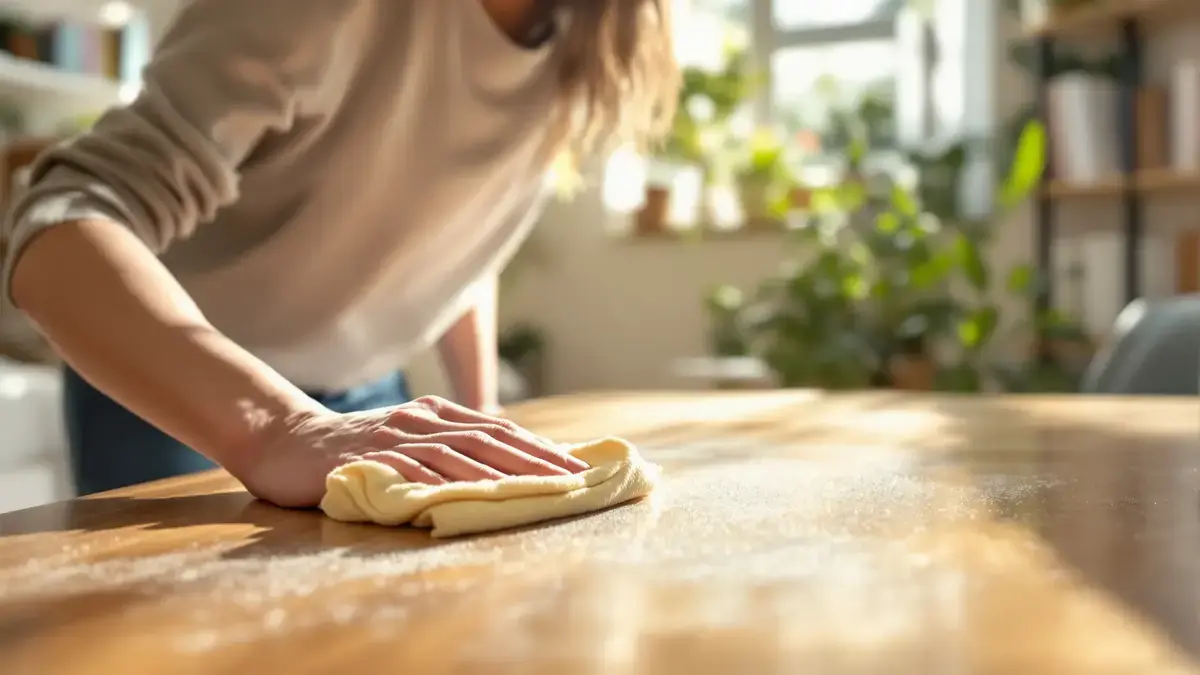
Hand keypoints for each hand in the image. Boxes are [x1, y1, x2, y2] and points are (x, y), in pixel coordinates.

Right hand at [236, 395, 587, 507]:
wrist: (284, 441)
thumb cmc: (351, 449)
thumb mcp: (406, 442)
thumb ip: (445, 451)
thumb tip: (497, 472)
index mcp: (435, 413)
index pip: (498, 430)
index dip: (539, 448)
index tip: (578, 467)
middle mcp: (422, 419)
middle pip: (491, 438)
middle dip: (537, 459)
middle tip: (576, 478)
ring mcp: (396, 436)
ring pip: (461, 452)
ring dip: (505, 472)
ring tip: (541, 487)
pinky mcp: (371, 457)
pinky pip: (417, 469)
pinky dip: (450, 481)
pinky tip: (476, 494)